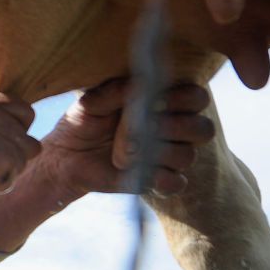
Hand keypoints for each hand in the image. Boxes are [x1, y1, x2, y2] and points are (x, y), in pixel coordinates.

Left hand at [40, 79, 214, 198]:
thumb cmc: (83, 120)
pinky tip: (138, 171)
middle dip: (177, 127)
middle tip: (146, 126)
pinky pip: (176, 183)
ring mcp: (168, 156)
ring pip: (188, 156)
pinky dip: (160, 179)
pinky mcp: (158, 180)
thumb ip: (116, 91)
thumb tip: (138, 85)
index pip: (197, 97)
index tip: (155, 100)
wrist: (66, 155)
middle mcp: (174, 128)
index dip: (184, 99)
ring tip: (124, 152)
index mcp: (164, 101)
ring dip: (158, 153)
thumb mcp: (92, 101)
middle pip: (203, 129)